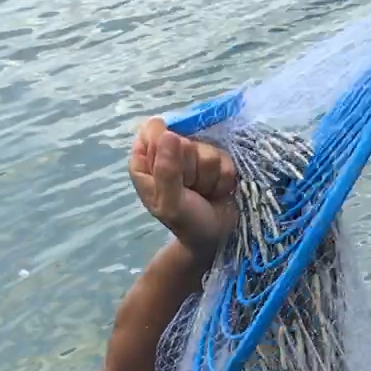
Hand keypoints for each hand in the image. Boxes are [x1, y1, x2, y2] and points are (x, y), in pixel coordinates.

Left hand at [129, 118, 236, 261]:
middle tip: (189, 190)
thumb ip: (166, 171)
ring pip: (207, 151)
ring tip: (202, 193)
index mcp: (145, 159)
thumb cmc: (185, 222)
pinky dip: (222, 181)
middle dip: (189, 170)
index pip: (155, 131)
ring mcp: (194, 153)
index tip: (172, 175)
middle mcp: (168, 151)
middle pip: (183, 141)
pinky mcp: (217, 159)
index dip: (167, 151)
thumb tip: (170, 134)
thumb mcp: (170, 203)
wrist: (214, 238)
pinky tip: (216, 192)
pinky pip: (225, 160)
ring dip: (207, 179)